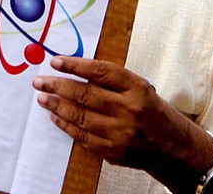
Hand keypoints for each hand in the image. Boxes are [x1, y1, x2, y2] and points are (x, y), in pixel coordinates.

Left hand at [33, 57, 212, 180]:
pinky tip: (55, 116)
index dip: (75, 65)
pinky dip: (66, 125)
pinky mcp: (113, 151)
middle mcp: (129, 110)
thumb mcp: (139, 88)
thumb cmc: (151, 110)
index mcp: (137, 89)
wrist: (173, 146)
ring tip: (42, 98)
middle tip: (40, 81)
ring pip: (80, 116)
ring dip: (57, 106)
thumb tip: (72, 70)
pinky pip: (83, 136)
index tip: (55, 61)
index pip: (100, 72)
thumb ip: (110, 81)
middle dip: (58, 86)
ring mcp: (120, 133)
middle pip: (85, 95)